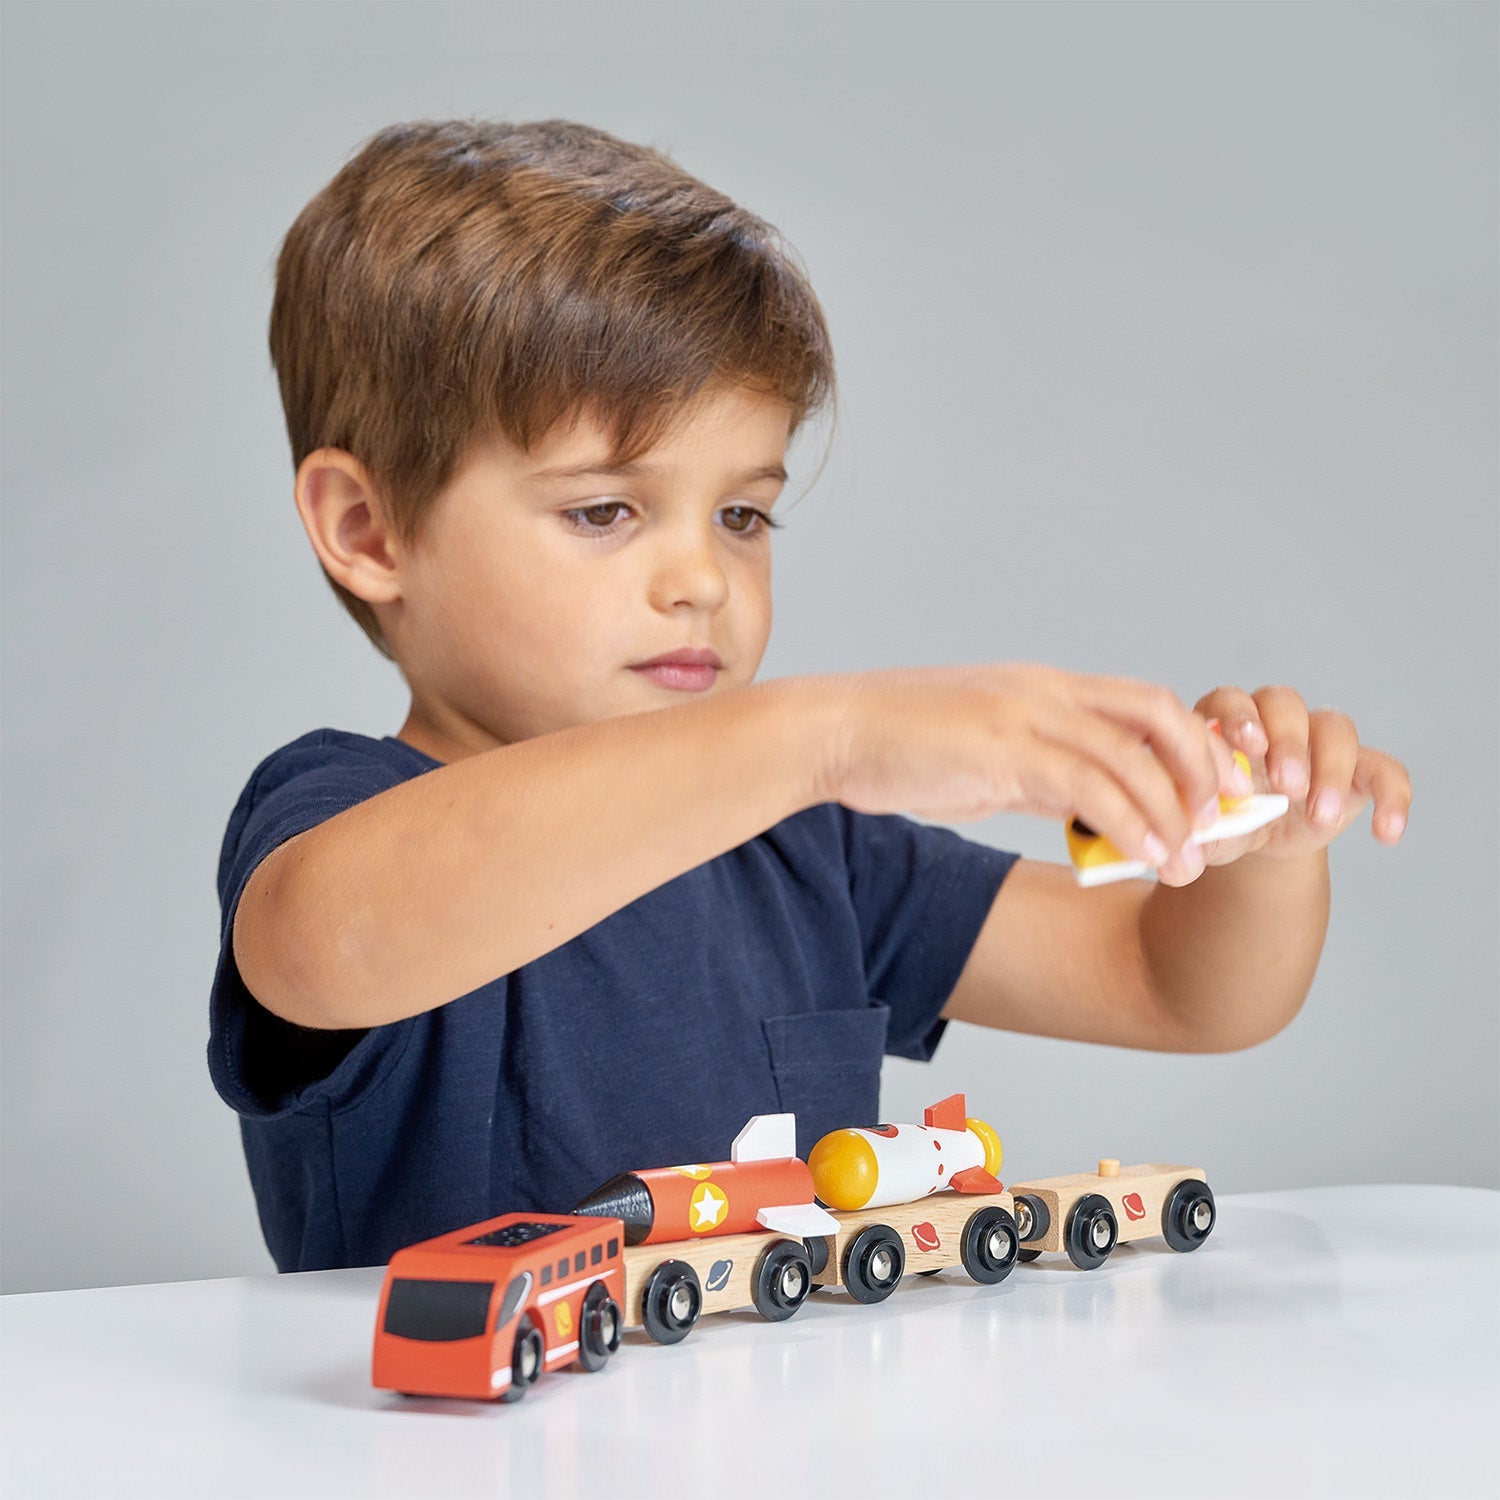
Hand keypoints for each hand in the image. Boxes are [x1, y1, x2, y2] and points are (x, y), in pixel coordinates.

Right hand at [815, 664, 1245, 870]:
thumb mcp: (983, 758)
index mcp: (1043, 689)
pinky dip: (1129, 823)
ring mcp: (1026, 716)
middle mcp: (1046, 692)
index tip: (1205, 798)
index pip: (1141, 704)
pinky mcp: (1004, 750)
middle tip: (1214, 824)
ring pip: (1133, 756)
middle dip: (1201, 770)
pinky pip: (1089, 787)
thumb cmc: (897, 747)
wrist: (833, 732)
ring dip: (1172, 814)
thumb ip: (1035, 775)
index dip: (1186, 747)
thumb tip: (1079, 808)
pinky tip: (1144, 856)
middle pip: (1158, 714)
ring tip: (1186, 864)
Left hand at [1181, 685, 1410, 881]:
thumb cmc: (1224, 821)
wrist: (1260, 844)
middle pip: (1285, 704)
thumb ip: (1191, 822)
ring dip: (1331, 769)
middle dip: (1288, 742)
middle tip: (1286, 786)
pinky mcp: (1359, 768)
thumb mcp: (1204, 826)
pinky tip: (1387, 833)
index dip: (1239, 717)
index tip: (1248, 747)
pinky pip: (1386, 770)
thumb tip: (1180, 830)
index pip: (1229, 699)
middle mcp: (1274, 720)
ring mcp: (1319, 740)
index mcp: (1225, 722)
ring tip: (1320, 814)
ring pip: (1335, 728)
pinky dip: (1392, 798)